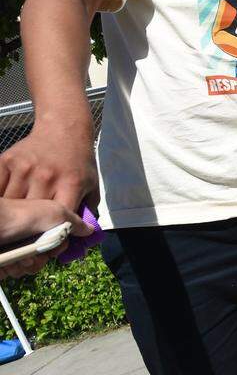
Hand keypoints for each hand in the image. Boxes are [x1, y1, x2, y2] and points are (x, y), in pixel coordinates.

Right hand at [0, 124, 98, 279]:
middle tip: (24, 237)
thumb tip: (81, 239)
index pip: (59, 218)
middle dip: (27, 229)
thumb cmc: (78, 163)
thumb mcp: (91, 185)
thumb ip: (87, 212)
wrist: (64, 129)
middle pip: (30, 214)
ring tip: (11, 223)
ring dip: (9, 215)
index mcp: (70, 184)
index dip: (52, 235)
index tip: (47, 245)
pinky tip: (3, 206)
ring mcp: (24, 168)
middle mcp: (47, 176)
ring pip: (9, 204)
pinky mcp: (6, 161)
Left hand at [0, 197, 93, 279]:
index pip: (58, 243)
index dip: (58, 248)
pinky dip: (6, 271)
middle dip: (38, 261)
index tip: (53, 248)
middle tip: (31, 254)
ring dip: (21, 267)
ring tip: (14, 257)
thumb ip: (74, 220)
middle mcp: (26, 236)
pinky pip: (7, 273)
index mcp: (41, 225)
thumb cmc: (18, 215)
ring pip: (24, 268)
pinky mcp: (0, 260)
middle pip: (41, 258)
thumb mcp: (55, 211)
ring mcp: (11, 247)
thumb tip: (90, 229)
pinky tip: (4, 263)